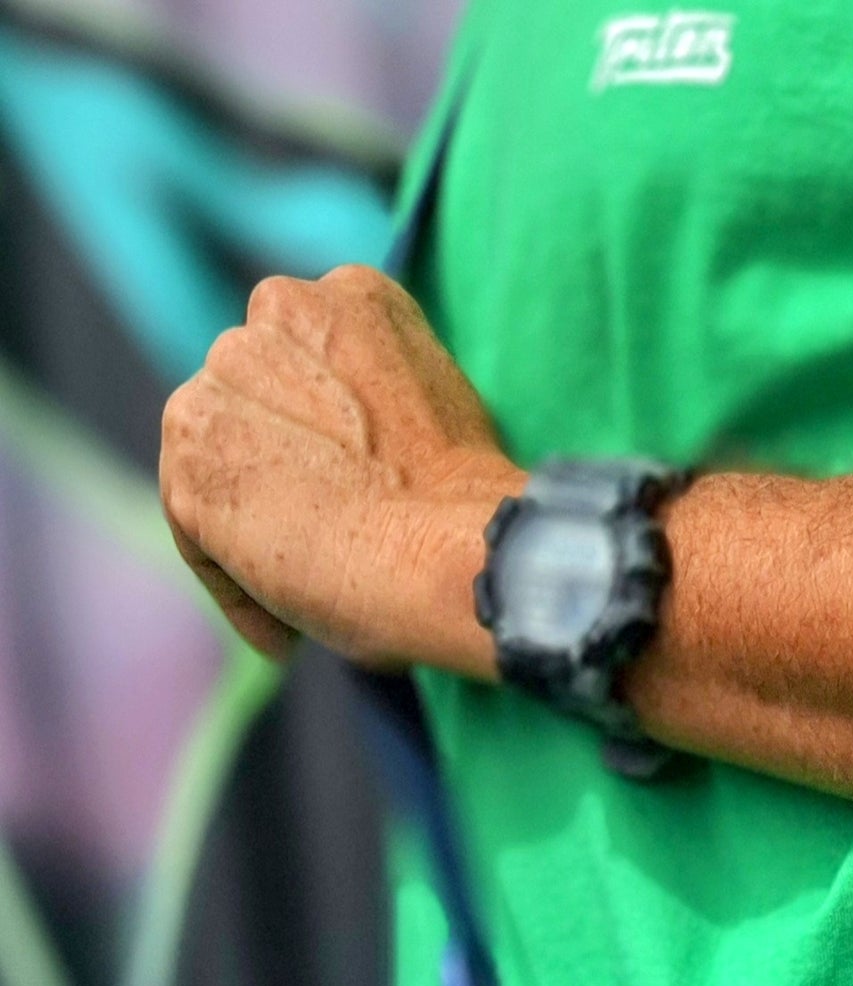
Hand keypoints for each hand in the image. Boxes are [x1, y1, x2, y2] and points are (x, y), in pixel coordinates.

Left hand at [159, 265, 517, 674]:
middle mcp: (280, 310)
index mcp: (353, 295)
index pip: (301, 363)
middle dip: (272, 475)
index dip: (316, 445)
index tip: (344, 511)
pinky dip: (235, 587)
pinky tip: (287, 630)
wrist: (459, 550)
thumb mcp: (429, 419)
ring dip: (247, 530)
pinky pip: (193, 529)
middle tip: (322, 555)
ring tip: (304, 599)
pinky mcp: (194, 452)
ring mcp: (226, 377)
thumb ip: (370, 413)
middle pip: (246, 401)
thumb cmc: (467, 514)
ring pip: (210, 460)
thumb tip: (345, 473)